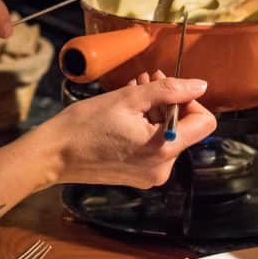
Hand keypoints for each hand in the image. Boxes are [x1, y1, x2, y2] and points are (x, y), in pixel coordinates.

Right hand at [46, 75, 216, 187]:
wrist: (53, 155)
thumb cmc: (85, 125)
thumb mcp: (129, 98)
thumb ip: (169, 90)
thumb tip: (200, 85)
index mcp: (163, 149)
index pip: (204, 123)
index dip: (190, 101)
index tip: (167, 90)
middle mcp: (162, 168)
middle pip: (185, 128)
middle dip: (167, 102)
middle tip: (145, 82)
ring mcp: (150, 175)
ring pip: (168, 135)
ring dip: (154, 111)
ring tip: (133, 92)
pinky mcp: (139, 176)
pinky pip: (154, 147)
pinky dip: (145, 127)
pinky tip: (126, 112)